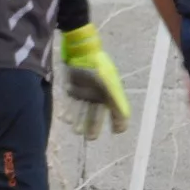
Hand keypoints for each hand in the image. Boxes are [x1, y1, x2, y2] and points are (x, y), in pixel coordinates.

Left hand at [61, 24, 130, 140]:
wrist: (80, 52)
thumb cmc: (98, 68)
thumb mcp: (109, 86)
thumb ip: (117, 102)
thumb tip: (124, 120)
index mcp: (109, 94)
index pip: (115, 111)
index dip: (116, 121)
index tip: (116, 131)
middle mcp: (97, 94)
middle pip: (96, 114)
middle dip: (93, 126)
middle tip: (90, 138)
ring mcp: (84, 92)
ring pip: (82, 110)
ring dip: (79, 120)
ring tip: (77, 130)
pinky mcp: (71, 89)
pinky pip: (70, 103)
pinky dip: (68, 111)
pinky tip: (65, 119)